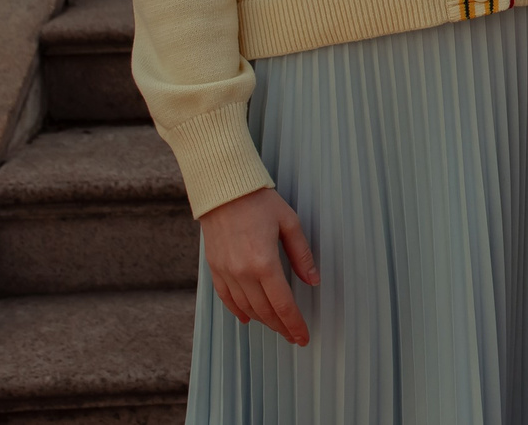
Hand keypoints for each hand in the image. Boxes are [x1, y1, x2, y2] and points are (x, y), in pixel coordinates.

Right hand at [197, 185, 317, 345]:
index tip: (303, 337)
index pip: (283, 304)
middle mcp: (242, 273)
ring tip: (277, 326)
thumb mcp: (289, 222)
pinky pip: (226, 298)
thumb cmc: (259, 202)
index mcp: (264, 263)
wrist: (223, 190)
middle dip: (281, 327)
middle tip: (294, 336)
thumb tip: (313, 280)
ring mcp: (226, 272)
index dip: (294, 324)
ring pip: (246, 308)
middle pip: (265, 311)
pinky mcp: (215, 269)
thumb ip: (301, 254)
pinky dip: (238, 311)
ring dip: (263, 321)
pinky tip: (248, 318)